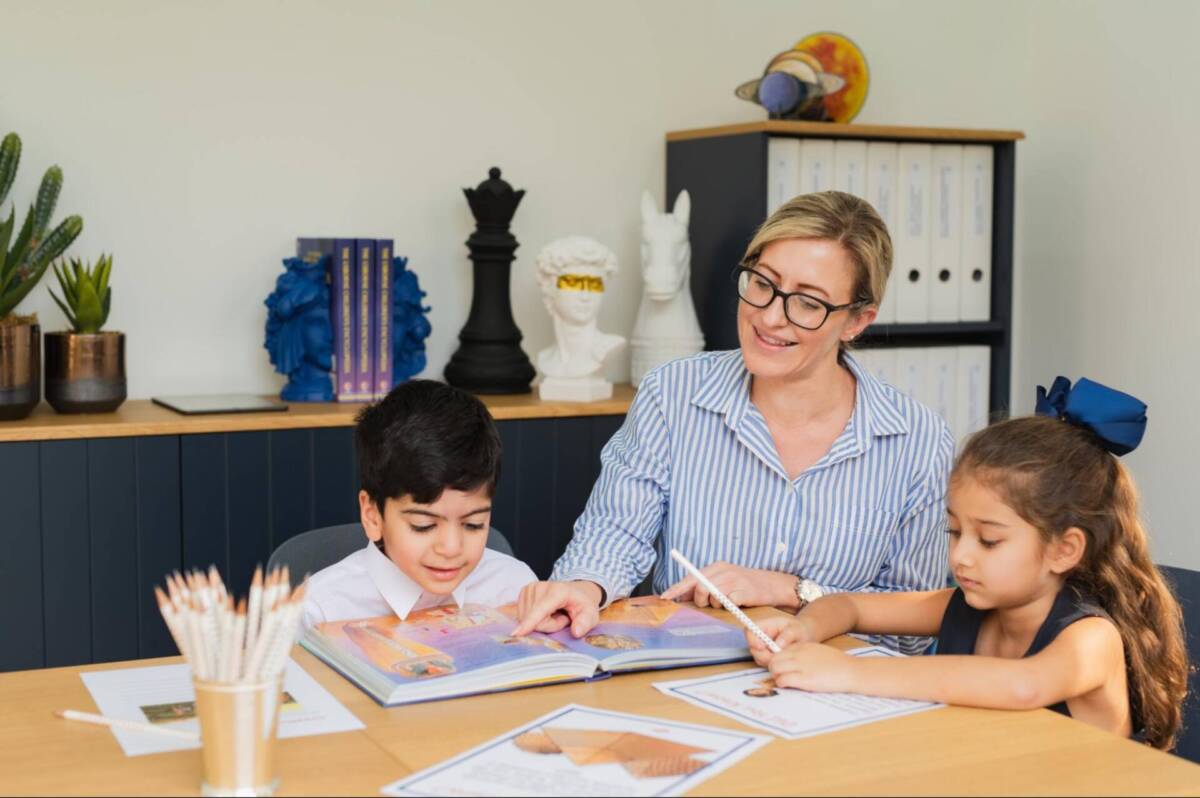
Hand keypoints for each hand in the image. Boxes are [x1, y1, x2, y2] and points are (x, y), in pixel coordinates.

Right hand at [513, 580, 601, 637]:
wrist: (577, 591)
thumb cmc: (582, 604)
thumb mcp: (591, 614)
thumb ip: (585, 622)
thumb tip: (576, 632)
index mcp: (558, 591)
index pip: (541, 610)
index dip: (530, 622)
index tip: (516, 633)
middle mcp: (541, 586)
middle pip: (535, 621)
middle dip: (549, 626)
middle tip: (563, 618)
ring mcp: (530, 588)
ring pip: (527, 619)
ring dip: (542, 623)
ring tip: (555, 614)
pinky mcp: (523, 592)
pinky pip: (523, 616)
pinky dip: (534, 619)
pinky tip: (545, 612)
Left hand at [660, 561, 795, 608]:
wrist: (774, 585)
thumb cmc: (746, 585)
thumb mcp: (725, 580)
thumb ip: (706, 585)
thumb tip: (683, 596)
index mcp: (717, 567)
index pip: (691, 578)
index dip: (677, 588)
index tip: (664, 597)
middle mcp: (724, 571)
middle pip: (699, 587)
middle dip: (700, 599)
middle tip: (709, 604)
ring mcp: (734, 580)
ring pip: (712, 596)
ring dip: (717, 604)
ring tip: (728, 601)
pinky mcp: (744, 591)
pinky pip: (728, 602)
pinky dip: (730, 606)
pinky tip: (738, 602)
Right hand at [745, 616, 815, 665]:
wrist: (802, 637)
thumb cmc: (798, 629)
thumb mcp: (795, 629)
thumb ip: (787, 635)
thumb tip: (778, 645)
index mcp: (763, 625)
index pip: (749, 631)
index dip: (752, 639)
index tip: (762, 647)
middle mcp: (759, 637)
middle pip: (752, 648)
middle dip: (764, 655)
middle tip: (778, 656)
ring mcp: (761, 648)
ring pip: (758, 658)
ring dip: (770, 660)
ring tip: (785, 655)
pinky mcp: (765, 657)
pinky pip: (765, 663)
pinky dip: (774, 663)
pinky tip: (784, 659)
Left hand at [768, 642, 856, 692]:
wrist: (851, 671)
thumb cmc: (838, 664)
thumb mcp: (818, 651)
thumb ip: (805, 654)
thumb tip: (793, 662)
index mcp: (802, 646)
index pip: (779, 651)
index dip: (778, 660)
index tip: (781, 668)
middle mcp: (798, 654)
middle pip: (773, 659)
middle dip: (774, 668)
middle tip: (780, 676)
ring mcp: (800, 666)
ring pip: (774, 668)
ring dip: (776, 676)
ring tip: (784, 681)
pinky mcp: (804, 679)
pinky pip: (782, 680)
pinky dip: (782, 683)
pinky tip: (789, 686)